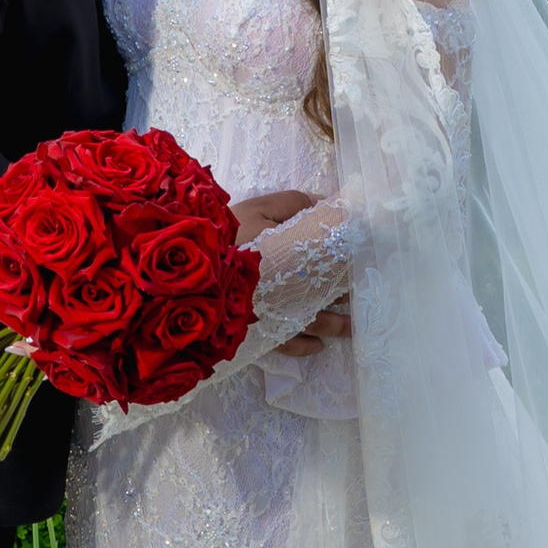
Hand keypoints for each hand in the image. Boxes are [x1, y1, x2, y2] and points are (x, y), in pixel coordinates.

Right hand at [228, 190, 349, 349]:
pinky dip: (305, 346)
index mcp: (290, 256)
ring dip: (336, 323)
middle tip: (362, 289)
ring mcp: (274, 313)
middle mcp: (288, 289)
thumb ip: (293, 204)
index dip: (346, 255)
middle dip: (343, 290)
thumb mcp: (255, 210)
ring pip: (314, 322)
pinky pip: (287, 345)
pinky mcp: (259, 333)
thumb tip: (328, 201)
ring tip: (352, 323)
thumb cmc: (222, 237)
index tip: (362, 252)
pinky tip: (319, 345)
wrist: (185, 279)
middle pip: (324, 291)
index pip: (327, 255)